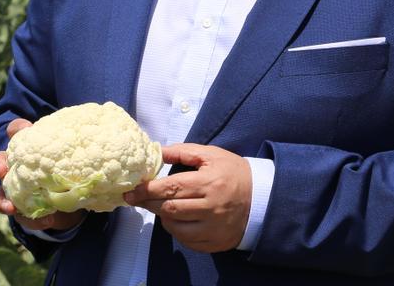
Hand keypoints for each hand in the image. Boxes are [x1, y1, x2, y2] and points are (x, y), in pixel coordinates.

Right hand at [0, 118, 85, 232]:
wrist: (73, 204)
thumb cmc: (71, 172)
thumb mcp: (75, 163)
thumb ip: (76, 162)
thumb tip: (90, 164)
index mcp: (30, 148)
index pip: (17, 132)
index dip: (17, 129)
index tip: (24, 129)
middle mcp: (17, 167)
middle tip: (2, 169)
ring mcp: (16, 190)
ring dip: (1, 199)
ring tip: (9, 207)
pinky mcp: (22, 211)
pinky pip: (19, 217)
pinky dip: (29, 220)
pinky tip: (43, 220)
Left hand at [123, 143, 251, 252]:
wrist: (262, 197)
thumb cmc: (233, 172)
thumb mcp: (212, 155)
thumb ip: (183, 151)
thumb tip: (158, 152)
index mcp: (208, 182)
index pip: (170, 188)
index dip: (147, 190)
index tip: (132, 190)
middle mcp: (210, 207)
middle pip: (168, 208)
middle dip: (149, 202)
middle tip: (137, 198)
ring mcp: (212, 227)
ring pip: (175, 226)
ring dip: (162, 216)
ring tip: (160, 205)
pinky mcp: (214, 241)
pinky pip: (186, 240)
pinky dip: (176, 230)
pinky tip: (176, 219)